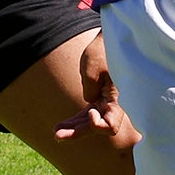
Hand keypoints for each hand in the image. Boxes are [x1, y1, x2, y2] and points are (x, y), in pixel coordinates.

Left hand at [54, 33, 141, 147]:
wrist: (108, 39)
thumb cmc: (103, 50)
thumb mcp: (92, 67)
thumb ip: (89, 88)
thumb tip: (89, 101)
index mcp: (118, 98)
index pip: (110, 126)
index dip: (97, 125)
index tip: (90, 110)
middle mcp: (114, 104)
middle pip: (97, 128)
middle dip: (77, 132)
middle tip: (57, 135)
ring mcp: (106, 102)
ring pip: (89, 123)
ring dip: (74, 128)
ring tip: (56, 132)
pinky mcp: (98, 97)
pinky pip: (87, 114)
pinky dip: (76, 120)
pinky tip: (60, 126)